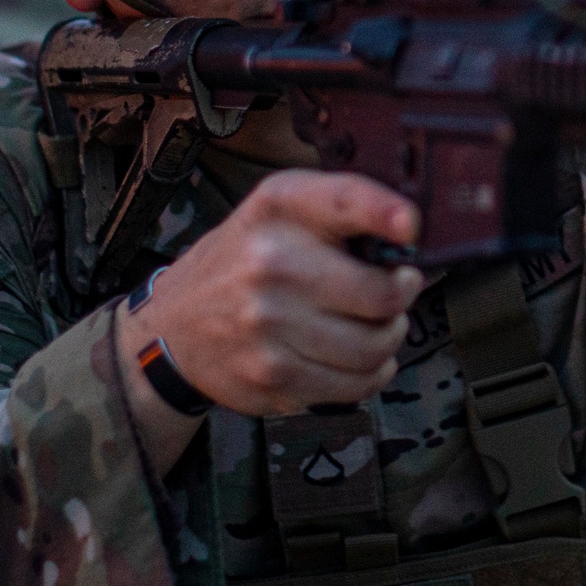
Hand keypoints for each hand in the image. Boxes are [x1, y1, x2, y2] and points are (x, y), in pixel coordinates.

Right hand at [113, 170, 422, 468]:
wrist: (173, 325)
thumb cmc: (245, 261)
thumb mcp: (280, 212)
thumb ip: (342, 210)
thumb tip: (413, 236)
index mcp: (279, 208)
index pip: (344, 199)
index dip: (385, 212)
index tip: (410, 226)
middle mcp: (270, 263)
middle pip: (380, 294)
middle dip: (402, 296)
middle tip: (397, 292)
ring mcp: (268, 325)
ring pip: (373, 347)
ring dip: (389, 340)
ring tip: (378, 328)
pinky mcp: (271, 376)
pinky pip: (352, 386)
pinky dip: (370, 375)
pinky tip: (359, 360)